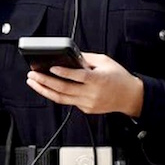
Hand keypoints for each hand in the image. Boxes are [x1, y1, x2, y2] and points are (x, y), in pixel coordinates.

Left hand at [25, 52, 144, 116]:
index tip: (51, 68)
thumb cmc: (119, 77)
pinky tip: (48, 88)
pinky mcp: (86, 109)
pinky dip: (57, 94)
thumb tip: (70, 55)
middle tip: (33, 75)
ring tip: (34, 82)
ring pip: (62, 99)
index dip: (63, 73)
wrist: (130, 97)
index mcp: (98, 80)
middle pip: (64, 89)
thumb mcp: (105, 61)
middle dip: (45, 81)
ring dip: (45, 90)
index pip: (78, 77)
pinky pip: (69, 102)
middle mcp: (92, 94)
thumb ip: (87, 58)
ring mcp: (88, 103)